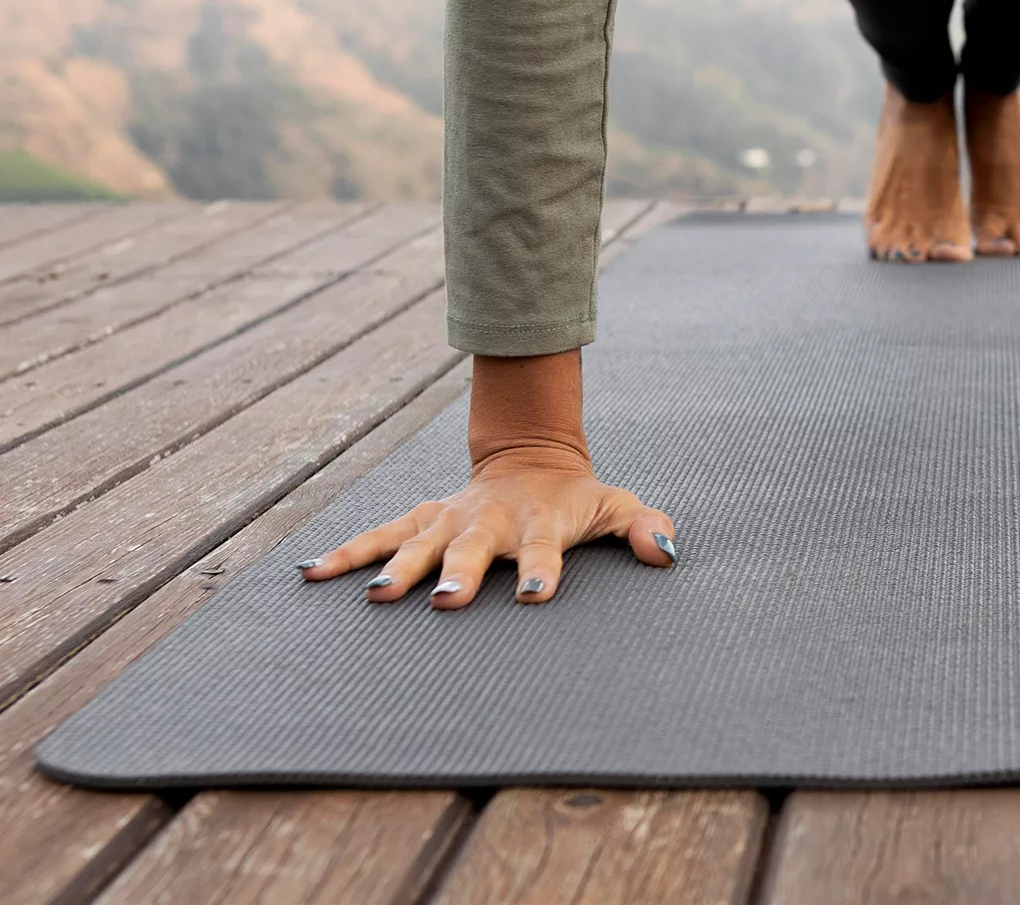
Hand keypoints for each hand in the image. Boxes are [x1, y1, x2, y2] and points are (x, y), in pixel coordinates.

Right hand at [295, 349, 673, 608]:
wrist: (533, 459)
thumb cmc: (578, 498)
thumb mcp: (618, 505)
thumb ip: (645, 527)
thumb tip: (666, 553)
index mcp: (539, 522)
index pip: (542, 550)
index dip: (540, 571)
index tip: (534, 596)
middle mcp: (489, 520)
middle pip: (471, 548)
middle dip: (457, 573)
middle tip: (445, 601)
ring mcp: (451, 519)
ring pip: (417, 542)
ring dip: (396, 568)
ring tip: (374, 596)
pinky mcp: (423, 520)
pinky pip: (381, 535)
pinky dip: (348, 552)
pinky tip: (312, 573)